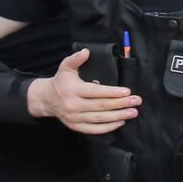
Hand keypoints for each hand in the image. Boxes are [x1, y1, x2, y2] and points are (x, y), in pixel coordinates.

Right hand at [26, 48, 141, 134]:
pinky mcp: (75, 126)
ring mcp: (74, 118)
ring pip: (99, 119)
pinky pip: (93, 129)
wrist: (46, 99)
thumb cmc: (60, 81)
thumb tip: (86, 52)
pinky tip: (120, 122)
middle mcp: (73, 105)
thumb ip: (75, 59)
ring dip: (118, 116)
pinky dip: (107, 127)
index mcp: (73, 90)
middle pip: (101, 106)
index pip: (96, 92)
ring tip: (133, 112)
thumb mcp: (65, 67)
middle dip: (120, 104)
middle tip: (136, 101)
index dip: (112, 92)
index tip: (127, 91)